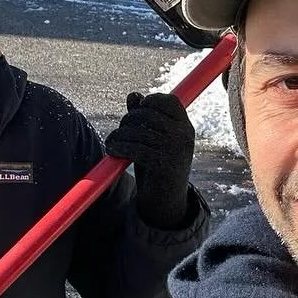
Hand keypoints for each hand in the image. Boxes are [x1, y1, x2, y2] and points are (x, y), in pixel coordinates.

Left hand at [104, 92, 194, 229]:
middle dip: (128, 120)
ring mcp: (174, 149)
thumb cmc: (159, 166)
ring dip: (119, 135)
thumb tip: (133, 95)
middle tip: (120, 132)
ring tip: (112, 142)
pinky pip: (134, 147)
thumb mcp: (154, 139)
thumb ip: (145, 117)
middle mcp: (183, 135)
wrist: (167, 202)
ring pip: (137, 130)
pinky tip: (113, 151)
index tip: (137, 113)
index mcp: (185, 127)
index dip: (150, 102)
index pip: (168, 101)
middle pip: (148, 113)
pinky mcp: (162, 164)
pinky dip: (119, 147)